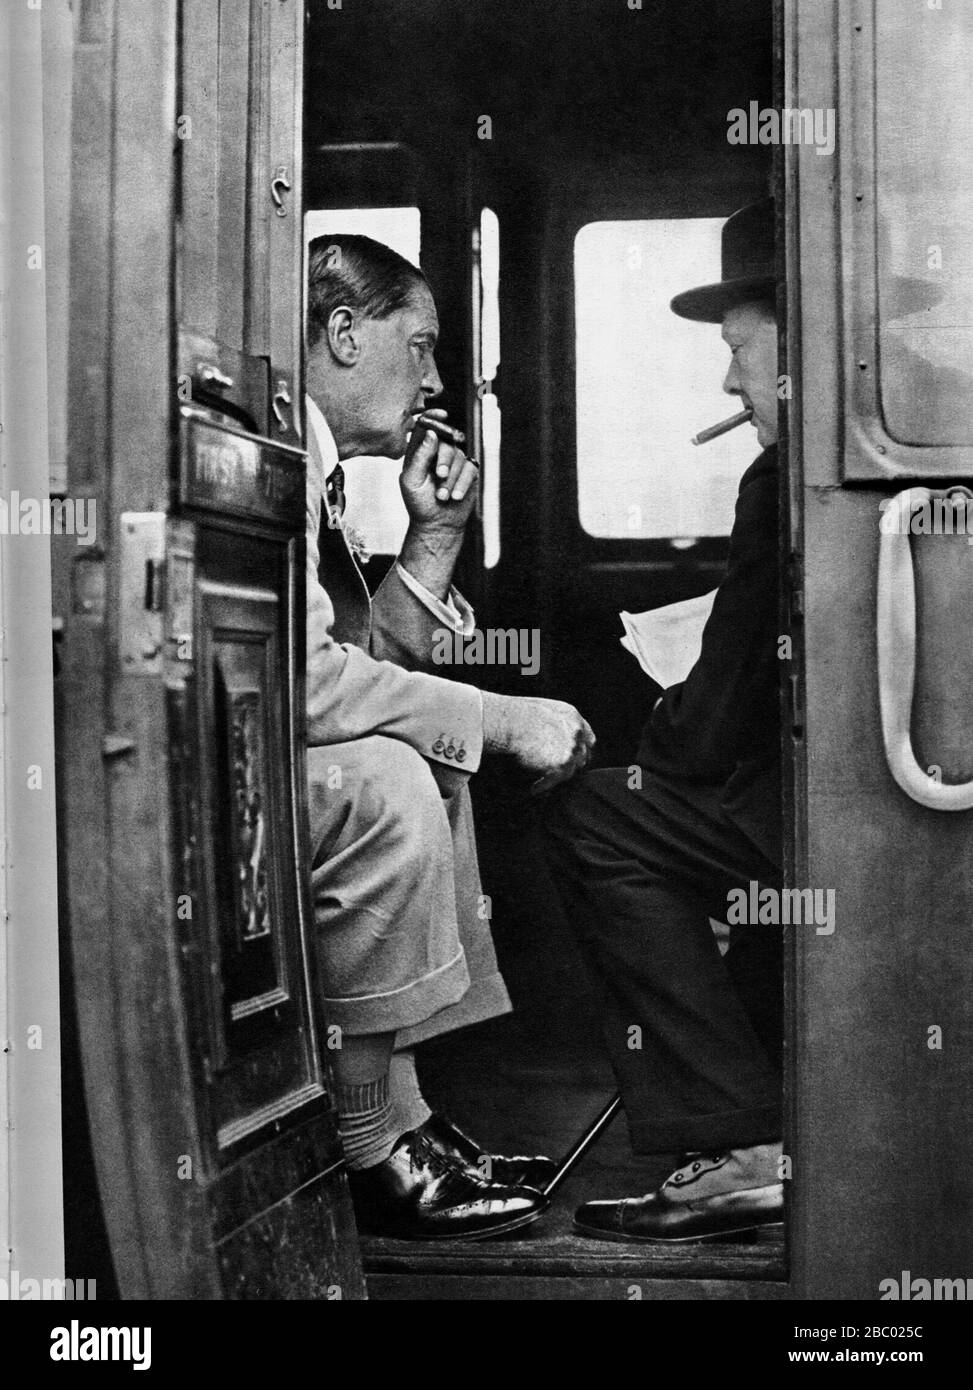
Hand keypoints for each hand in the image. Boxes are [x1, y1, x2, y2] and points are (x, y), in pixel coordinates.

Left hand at [400, 409, 478, 532]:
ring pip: (459, 456)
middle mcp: (438, 453)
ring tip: (443, 496)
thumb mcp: (412, 480)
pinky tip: (455, 496)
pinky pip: (470, 469)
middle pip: (447, 441)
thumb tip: (431, 432)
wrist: (436, 524)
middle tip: (440, 476)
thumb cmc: (419, 503)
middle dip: (444, 459)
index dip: (433, 417)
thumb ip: (420, 455)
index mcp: (420, 451)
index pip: (426, 426)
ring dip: (451, 478)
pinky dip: (463, 483)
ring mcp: (455, 462)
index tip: (442, 414)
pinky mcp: (468, 473)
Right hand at [482, 692, 595, 794]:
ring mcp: (571, 749)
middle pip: (581, 757)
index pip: (588, 739)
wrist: (507, 722)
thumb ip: (553, 722)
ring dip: (557, 777)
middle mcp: (577, 732)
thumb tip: (548, 738)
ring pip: (570, 771)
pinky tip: (533, 789)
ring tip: (541, 782)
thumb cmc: (514, 714)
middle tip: (555, 773)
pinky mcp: (561, 765)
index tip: (570, 759)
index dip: (579, 751)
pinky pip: (554, 781)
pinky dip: (543, 786)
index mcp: (572, 716)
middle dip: (570, 765)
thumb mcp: (540, 710)